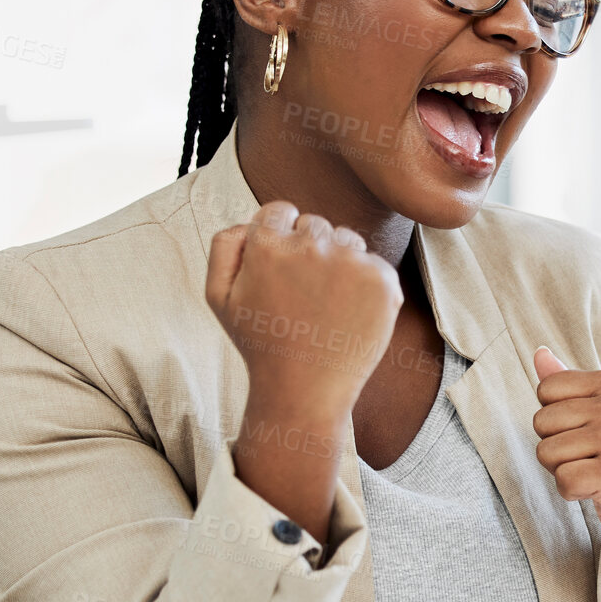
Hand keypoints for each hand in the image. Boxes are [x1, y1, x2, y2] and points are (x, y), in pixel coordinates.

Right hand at [206, 201, 402, 421]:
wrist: (305, 390)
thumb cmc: (262, 344)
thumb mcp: (220, 296)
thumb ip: (225, 246)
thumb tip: (251, 221)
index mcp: (267, 245)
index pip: (279, 210)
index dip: (280, 236)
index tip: (283, 264)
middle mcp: (310, 246)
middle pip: (314, 224)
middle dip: (309, 249)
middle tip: (302, 293)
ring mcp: (349, 261)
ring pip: (346, 239)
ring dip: (339, 262)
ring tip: (325, 304)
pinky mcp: (381, 280)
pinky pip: (373, 263)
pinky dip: (366, 283)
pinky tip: (349, 312)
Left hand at [531, 346, 600, 554]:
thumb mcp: (600, 412)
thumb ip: (567, 383)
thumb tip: (538, 352)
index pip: (546, 389)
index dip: (555, 418)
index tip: (585, 432)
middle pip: (541, 421)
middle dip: (556, 447)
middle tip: (591, 458)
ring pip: (546, 452)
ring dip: (563, 471)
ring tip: (595, 473)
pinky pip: (563, 480)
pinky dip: (572, 492)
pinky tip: (597, 491)